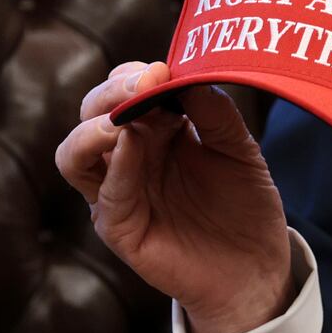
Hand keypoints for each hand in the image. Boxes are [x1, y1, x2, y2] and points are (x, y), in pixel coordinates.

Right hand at [55, 61, 292, 332]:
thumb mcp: (239, 149)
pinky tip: (131, 145)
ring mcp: (119, 192)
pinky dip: (114, 167)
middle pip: (93, 113)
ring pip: (75, 154)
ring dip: (95, 127)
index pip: (124, 90)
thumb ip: (216, 113)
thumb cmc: (245, 204)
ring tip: (125, 115)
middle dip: (114, 91)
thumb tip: (189, 75)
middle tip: (147, 80)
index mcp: (156, 131)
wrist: (256, 265)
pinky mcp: (120, 228)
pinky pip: (103, 195)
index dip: (138, 74)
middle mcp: (129, 157)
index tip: (167, 67)